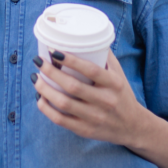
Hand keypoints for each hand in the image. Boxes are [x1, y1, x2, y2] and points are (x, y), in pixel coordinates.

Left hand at [32, 50, 146, 147]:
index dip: (71, 60)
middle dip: (51, 72)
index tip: (54, 51)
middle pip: (72, 86)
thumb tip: (85, 37)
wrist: (131, 126)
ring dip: (44, 89)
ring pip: (63, 103)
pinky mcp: (85, 130)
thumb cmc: (121, 95)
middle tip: (39, 62)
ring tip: (36, 78)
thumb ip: (105, 57)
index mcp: (114, 84)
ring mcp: (94, 117)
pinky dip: (46, 108)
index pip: (91, 70)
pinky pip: (60, 120)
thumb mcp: (119, 75)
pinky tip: (40, 98)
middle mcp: (106, 101)